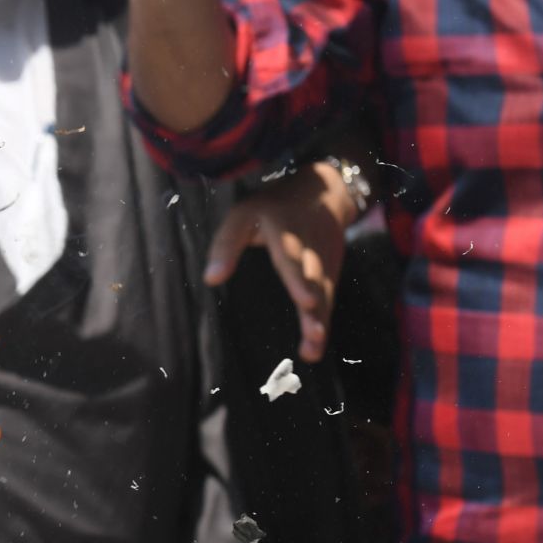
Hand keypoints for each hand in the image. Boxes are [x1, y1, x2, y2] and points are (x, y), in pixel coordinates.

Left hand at [204, 159, 359, 362]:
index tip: (305, 300)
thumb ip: (226, 244)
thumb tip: (211, 279)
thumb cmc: (272, 209)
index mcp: (286, 230)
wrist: (324, 192)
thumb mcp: (243, 214)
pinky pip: (329, 299)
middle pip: (313, 276)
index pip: (292, 254)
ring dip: (319, 320)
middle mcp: (310, 246)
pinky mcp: (330, 273)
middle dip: (314, 302)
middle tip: (313, 329)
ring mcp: (324, 261)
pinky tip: (313, 350)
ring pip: (323, 292)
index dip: (299, 277)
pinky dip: (323, 323)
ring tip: (312, 346)